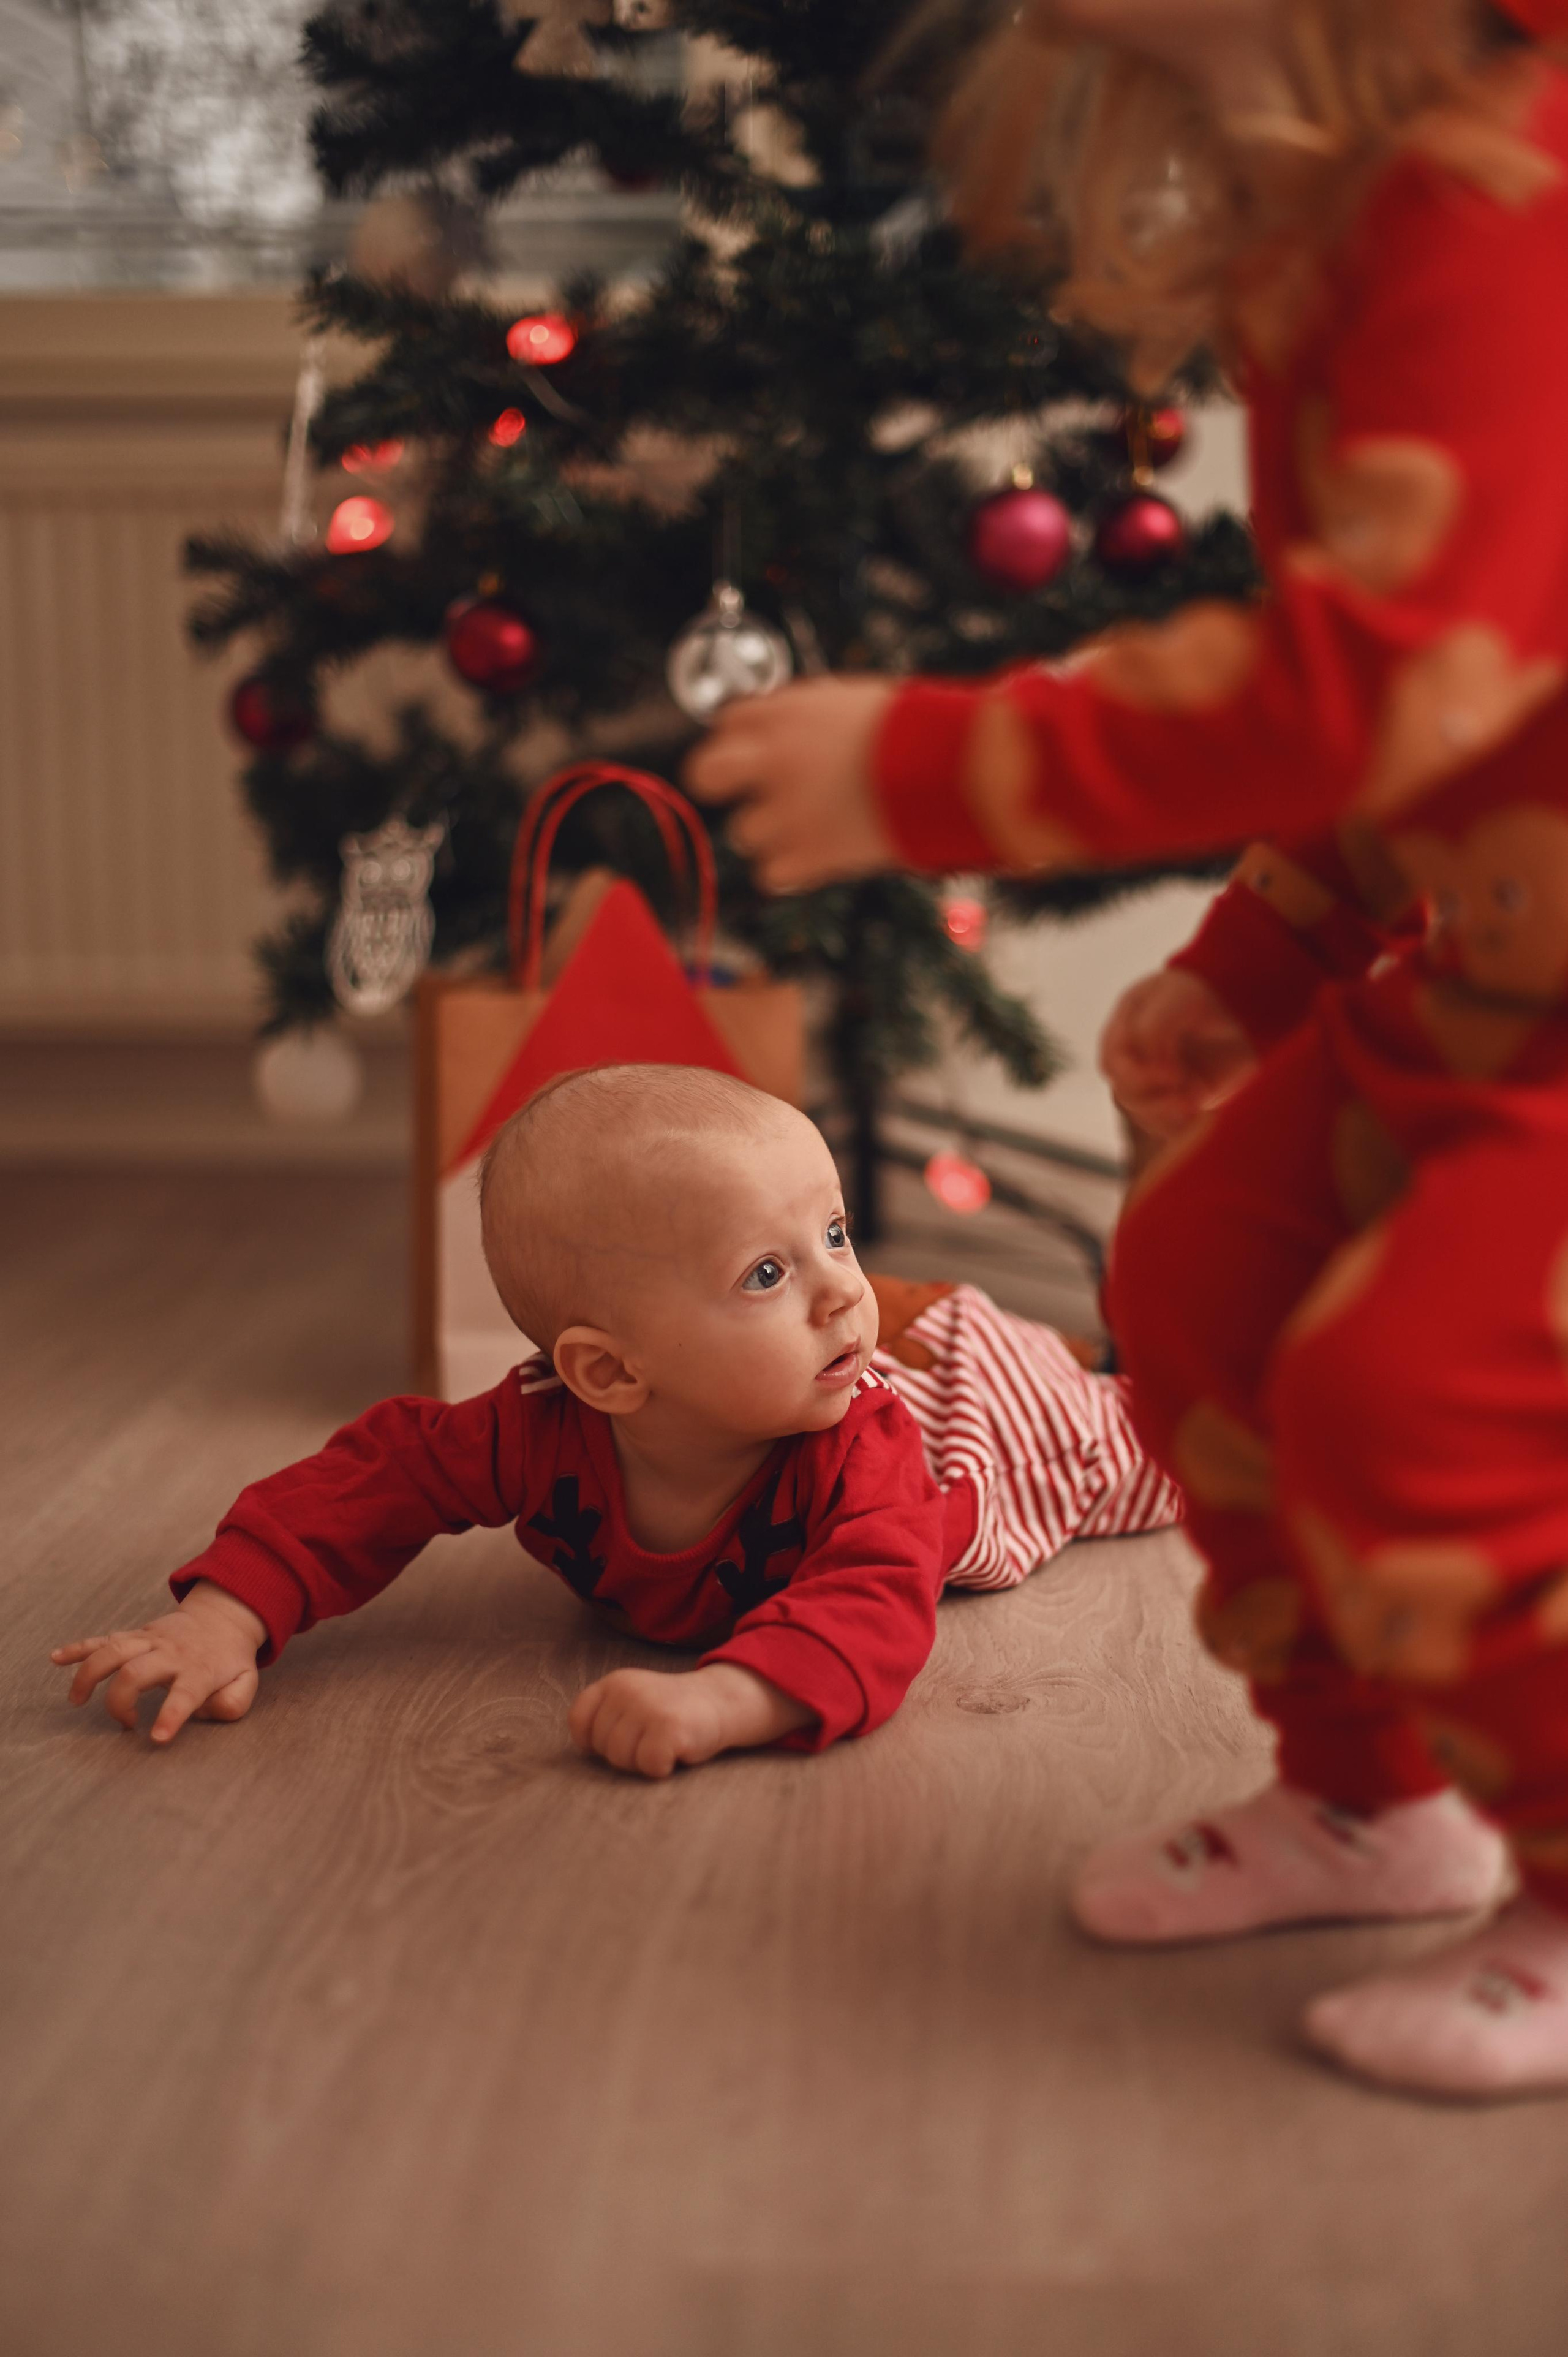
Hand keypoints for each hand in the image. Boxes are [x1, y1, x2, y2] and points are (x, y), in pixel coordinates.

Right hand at [50, 1580, 266, 1744]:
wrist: (221, 1618)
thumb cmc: (229, 1660)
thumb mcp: (245, 1682)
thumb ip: (233, 1701)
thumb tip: (206, 1712)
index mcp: (199, 1670)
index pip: (184, 1694)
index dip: (171, 1715)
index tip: (156, 1738)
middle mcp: (170, 1653)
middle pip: (136, 1672)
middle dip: (120, 1701)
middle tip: (126, 1725)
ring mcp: (150, 1640)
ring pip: (113, 1650)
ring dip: (89, 1674)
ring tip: (75, 1701)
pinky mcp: (136, 1635)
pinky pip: (103, 1638)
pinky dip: (78, 1647)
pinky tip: (56, 1658)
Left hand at [568, 1661, 813, 1779]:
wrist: (720, 1702)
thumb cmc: (671, 1712)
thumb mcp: (632, 1701)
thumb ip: (606, 1717)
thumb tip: (583, 1750)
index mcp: (614, 1682)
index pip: (579, 1720)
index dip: (593, 1741)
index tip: (620, 1740)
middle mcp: (627, 1690)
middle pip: (602, 1747)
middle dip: (625, 1754)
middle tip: (651, 1740)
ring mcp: (647, 1707)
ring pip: (622, 1760)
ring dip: (643, 1762)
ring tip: (663, 1744)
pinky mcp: (668, 1727)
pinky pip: (649, 1766)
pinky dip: (663, 1768)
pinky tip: (676, 1751)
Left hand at [683, 676, 898, 892]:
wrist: (945, 768)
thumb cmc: (912, 731)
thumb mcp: (849, 702)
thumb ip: (805, 718)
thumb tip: (788, 728)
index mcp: (785, 714)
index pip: (728, 722)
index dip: (741, 740)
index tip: (754, 753)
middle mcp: (773, 759)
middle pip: (705, 774)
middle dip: (718, 784)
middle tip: (742, 794)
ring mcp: (786, 810)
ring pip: (743, 833)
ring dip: (770, 833)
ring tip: (810, 826)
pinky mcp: (807, 854)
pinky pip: (773, 874)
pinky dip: (794, 870)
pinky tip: (820, 854)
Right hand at [1099, 968, 1256, 1141]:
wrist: (1248, 1010)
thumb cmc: (1208, 996)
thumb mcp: (1176, 999)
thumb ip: (1151, 1028)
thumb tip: (1151, 1068)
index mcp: (1126, 1026)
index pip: (1112, 1062)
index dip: (1134, 1074)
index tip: (1172, 1071)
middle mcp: (1136, 1056)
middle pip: (1122, 1090)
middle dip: (1150, 1094)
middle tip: (1183, 1083)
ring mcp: (1156, 1080)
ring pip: (1140, 1112)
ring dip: (1163, 1111)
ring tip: (1192, 1101)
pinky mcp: (1177, 1099)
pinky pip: (1164, 1126)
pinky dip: (1178, 1126)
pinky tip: (1198, 1115)